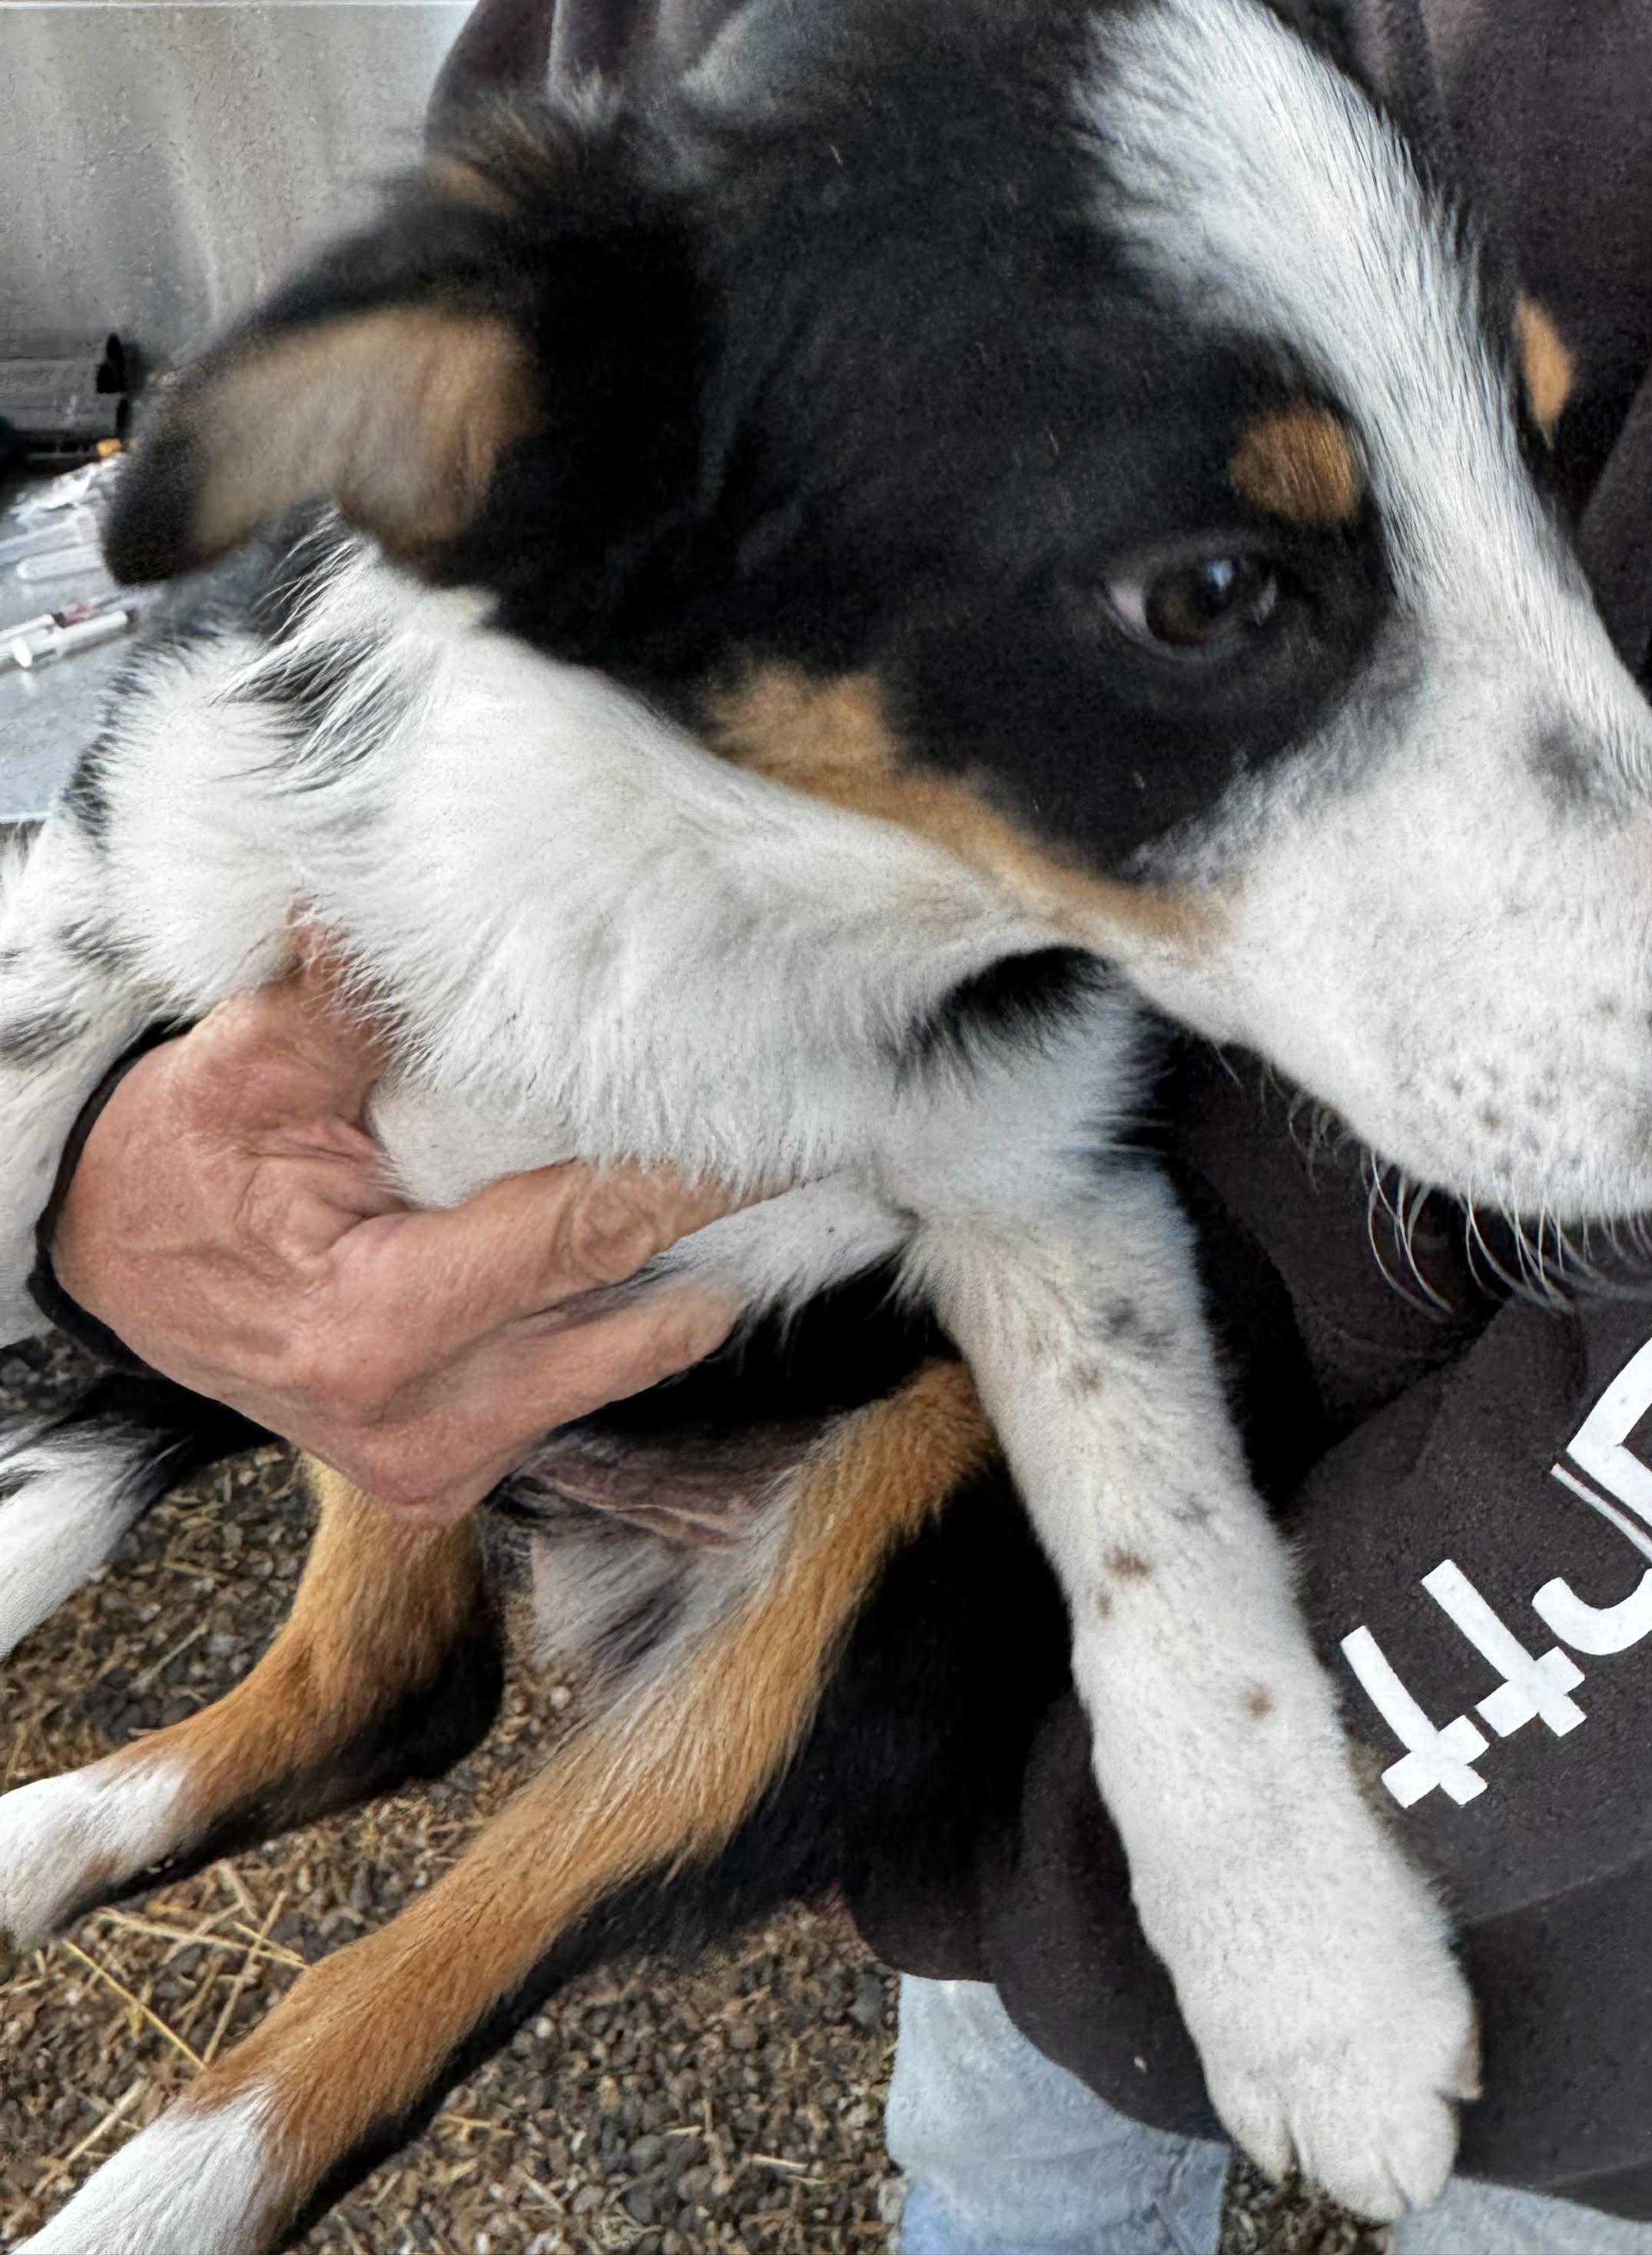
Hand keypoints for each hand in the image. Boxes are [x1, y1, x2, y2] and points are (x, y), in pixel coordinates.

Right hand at [50, 944, 739, 1519]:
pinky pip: (579, 1388)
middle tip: (817, 1127)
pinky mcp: (456, 1469)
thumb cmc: (169, 1177)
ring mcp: (446, 1459)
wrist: (112, 1275)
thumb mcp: (235, 1078)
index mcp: (376, 1332)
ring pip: (621, 1355)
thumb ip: (337, 1006)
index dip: (695, 1175)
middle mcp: (426, 1420)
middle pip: (627, 1302)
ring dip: (679, 1270)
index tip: (796, 1117)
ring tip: (751, 1170)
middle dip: (718, 1218)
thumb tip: (378, 906)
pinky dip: (620, 1315)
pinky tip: (656, 1243)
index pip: (582, 1234)